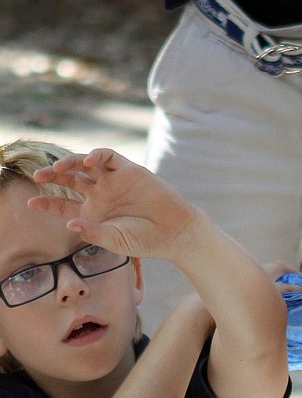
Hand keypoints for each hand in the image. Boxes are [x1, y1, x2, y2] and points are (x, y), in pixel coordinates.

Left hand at [27, 149, 198, 261]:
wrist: (174, 231)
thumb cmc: (145, 240)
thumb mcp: (114, 241)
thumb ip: (92, 233)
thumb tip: (69, 223)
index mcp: (93, 212)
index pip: (63, 204)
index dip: (46, 202)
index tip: (31, 204)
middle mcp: (100, 194)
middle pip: (70, 179)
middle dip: (53, 176)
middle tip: (39, 176)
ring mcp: (113, 181)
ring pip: (85, 165)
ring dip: (69, 162)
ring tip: (58, 168)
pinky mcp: (128, 170)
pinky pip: (108, 156)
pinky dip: (96, 156)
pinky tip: (87, 163)